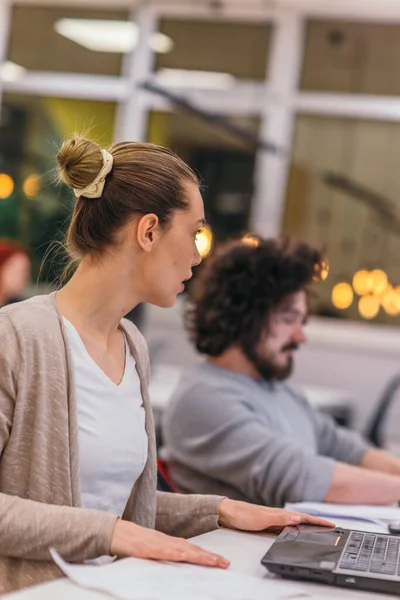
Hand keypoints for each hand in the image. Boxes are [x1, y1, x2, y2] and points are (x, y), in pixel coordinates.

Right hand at [109, 519, 229, 567]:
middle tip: (226, 563)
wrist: (116, 532)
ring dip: (200, 555)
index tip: (221, 561)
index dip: (207, 555)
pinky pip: (165, 550)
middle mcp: (168, 541)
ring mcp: (159, 543)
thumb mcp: (152, 550)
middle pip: (193, 549)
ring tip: (214, 562)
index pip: (192, 549)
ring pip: (184, 550)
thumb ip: (164, 555)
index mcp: (169, 542)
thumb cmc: (132, 543)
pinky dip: (177, 553)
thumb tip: (176, 563)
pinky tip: (186, 556)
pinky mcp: (149, 547)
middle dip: (210, 557)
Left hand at [218, 498, 334, 532]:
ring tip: (319, 529)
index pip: (303, 517)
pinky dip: (296, 530)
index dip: (317, 521)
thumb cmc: (242, 514)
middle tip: (330, 527)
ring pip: (295, 523)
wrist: (227, 514)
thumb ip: (280, 519)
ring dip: (307, 526)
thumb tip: (298, 518)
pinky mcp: (267, 525)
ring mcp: (274, 520)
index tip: (331, 524)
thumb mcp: (262, 518)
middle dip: (317, 523)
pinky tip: (296, 533)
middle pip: (302, 520)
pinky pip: (287, 528)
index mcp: (280, 513)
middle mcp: (279, 516)